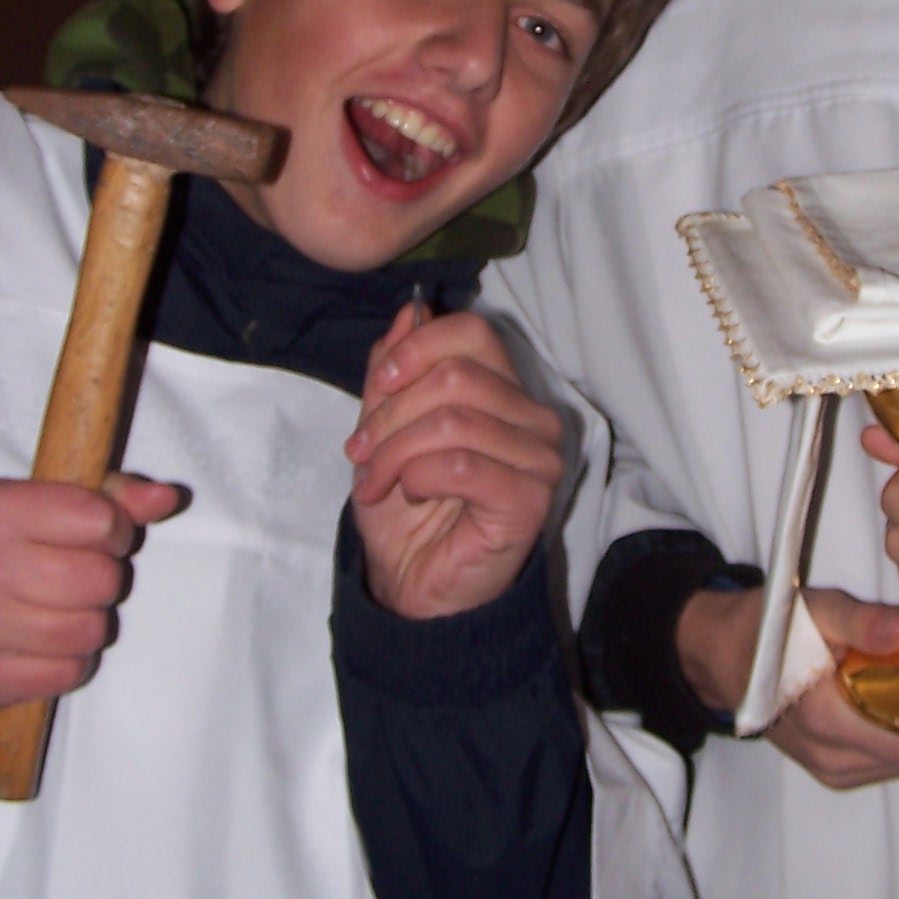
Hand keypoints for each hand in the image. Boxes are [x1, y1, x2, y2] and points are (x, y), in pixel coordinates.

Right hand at [0, 472, 182, 717]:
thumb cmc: (0, 554)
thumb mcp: (43, 507)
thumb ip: (111, 497)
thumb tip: (167, 497)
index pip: (98, 519)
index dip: (114, 531)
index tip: (98, 538)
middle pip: (99, 579)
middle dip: (104, 581)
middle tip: (77, 580)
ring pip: (89, 631)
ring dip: (89, 625)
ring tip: (60, 612)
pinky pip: (68, 673)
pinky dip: (68, 663)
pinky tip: (43, 647)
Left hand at [345, 305, 564, 619]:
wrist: (412, 586)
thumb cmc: (405, 511)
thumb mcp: (384, 430)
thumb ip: (396, 373)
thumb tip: (410, 312)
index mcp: (503, 391)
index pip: (473, 332)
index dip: (417, 348)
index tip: (378, 385)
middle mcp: (532, 417)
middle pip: (457, 376)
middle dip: (392, 413)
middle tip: (360, 451)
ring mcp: (538, 457)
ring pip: (454, 420)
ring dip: (395, 451)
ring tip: (376, 481)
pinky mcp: (530, 499)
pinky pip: (461, 465)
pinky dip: (417, 476)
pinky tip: (410, 495)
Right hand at [676, 583, 898, 790]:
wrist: (720, 656)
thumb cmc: (767, 629)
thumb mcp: (812, 610)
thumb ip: (860, 621)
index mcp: (828, 720)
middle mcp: (831, 755)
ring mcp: (828, 767)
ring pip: (898, 767)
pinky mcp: (826, 769)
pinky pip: (878, 766)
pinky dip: (897, 743)